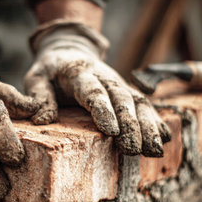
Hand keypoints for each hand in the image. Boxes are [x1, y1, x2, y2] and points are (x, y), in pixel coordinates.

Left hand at [24, 21, 170, 156]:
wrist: (70, 51)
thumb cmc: (50, 70)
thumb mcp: (36, 77)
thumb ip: (40, 97)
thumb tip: (43, 121)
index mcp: (78, 72)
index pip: (93, 91)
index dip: (103, 110)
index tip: (112, 132)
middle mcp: (103, 77)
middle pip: (121, 98)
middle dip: (130, 124)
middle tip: (134, 150)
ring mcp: (117, 83)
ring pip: (137, 101)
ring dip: (147, 126)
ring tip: (153, 151)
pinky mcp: (125, 91)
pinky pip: (144, 104)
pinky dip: (155, 121)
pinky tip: (164, 138)